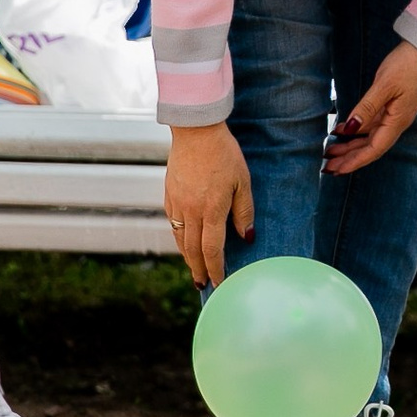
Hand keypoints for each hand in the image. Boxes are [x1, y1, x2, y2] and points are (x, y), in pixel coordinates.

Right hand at [166, 123, 252, 286]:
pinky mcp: (169, 195)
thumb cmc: (224, 154)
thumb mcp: (242, 181)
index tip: (220, 283)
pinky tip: (184, 243)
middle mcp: (191, 211)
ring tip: (194, 269)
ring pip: (180, 239)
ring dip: (187, 258)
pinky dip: (179, 239)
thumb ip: (244, 211)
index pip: (212, 249)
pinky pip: (173, 224)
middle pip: (193, 250)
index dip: (216, 268)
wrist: (195, 131)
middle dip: (199, 269)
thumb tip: (247, 238)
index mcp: (211, 209)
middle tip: (203, 284)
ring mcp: (177, 203)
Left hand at [323, 42, 416, 175]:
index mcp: (397, 121)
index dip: (354, 161)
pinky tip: (342, 130)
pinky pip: (371, 125)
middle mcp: (396, 123)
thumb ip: (367, 108)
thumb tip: (350, 128)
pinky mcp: (392, 107)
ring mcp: (395, 115)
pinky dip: (356, 130)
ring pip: (369, 138)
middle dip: (349, 158)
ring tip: (330, 151)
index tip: (337, 170)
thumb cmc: (408, 65)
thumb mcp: (384, 85)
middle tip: (327, 167)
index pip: (373, 149)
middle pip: (370, 148)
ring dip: (350, 146)